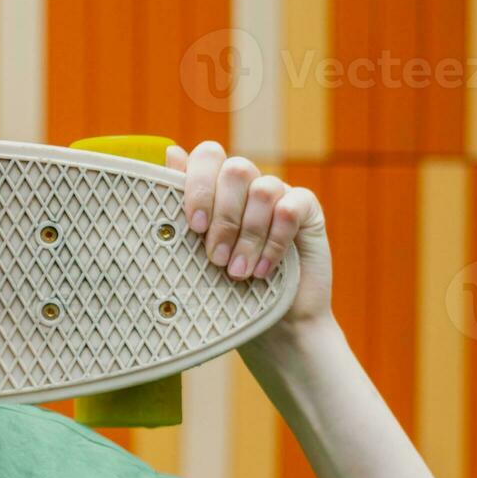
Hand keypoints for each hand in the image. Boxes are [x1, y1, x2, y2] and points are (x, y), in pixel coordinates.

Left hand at [167, 140, 332, 341]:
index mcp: (215, 187)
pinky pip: (290, 207)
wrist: (269, 325)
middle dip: (223, 216)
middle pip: (235, 169)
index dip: (198, 184)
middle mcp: (246, 185)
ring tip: (237, 273)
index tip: (194, 225)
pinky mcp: (306, 209)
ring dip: (248, 236)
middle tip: (214, 257)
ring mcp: (278, 194)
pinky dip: (275, 241)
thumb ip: (182, 204)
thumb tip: (170, 152)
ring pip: (262, 189)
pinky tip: (264, 270)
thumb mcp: (192, 251)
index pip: (208, 156)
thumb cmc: (221, 288)